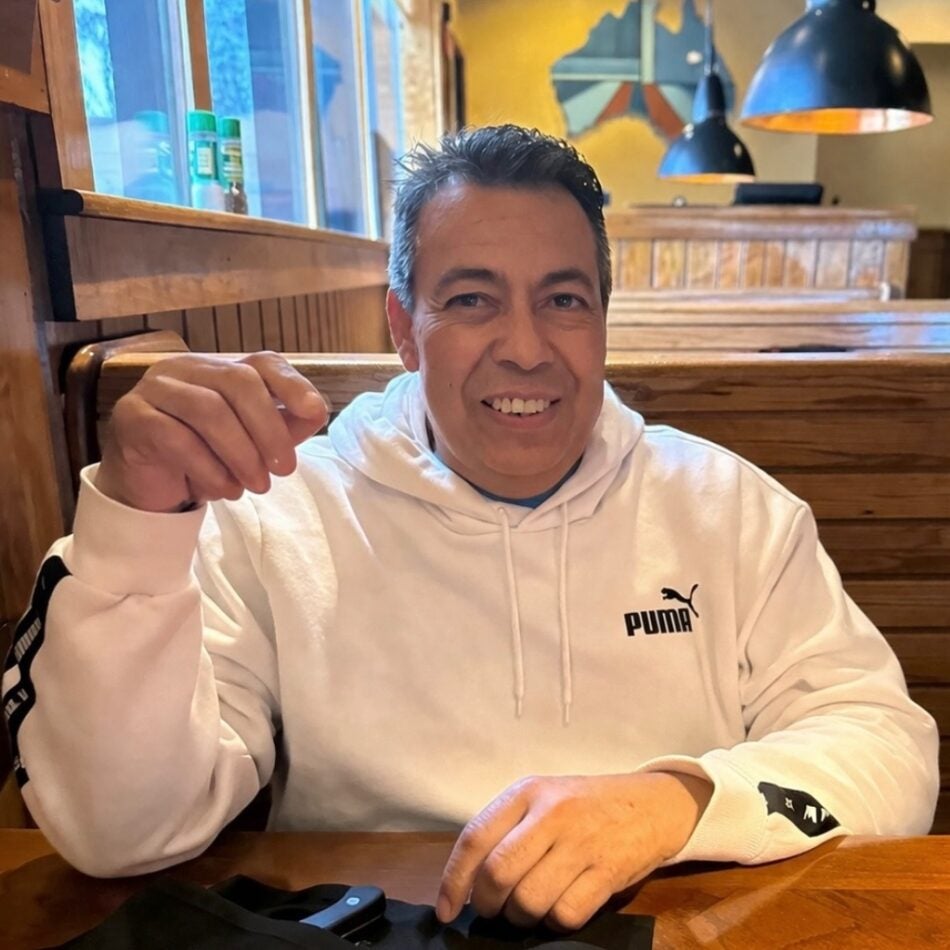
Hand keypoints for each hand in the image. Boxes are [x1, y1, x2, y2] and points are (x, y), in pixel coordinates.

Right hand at [96, 351, 329, 512]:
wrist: (150, 485)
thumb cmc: (207, 456)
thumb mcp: (253, 441)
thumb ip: (285, 425)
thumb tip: (317, 412)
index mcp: (220, 367)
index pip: (262, 362)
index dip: (292, 384)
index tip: (315, 413)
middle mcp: (186, 368)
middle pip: (238, 383)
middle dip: (269, 429)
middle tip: (285, 470)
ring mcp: (154, 388)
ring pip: (208, 410)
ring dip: (241, 454)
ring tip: (256, 486)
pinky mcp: (132, 418)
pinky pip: (176, 439)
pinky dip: (209, 469)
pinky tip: (225, 491)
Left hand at [437, 772, 711, 931]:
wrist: (651, 804)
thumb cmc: (586, 805)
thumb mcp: (543, 800)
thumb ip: (508, 830)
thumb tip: (468, 882)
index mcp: (527, 792)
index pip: (475, 837)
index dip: (453, 880)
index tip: (446, 911)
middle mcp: (551, 814)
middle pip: (497, 874)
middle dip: (488, 904)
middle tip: (496, 910)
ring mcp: (581, 842)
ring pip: (528, 900)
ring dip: (521, 918)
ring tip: (530, 909)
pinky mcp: (608, 872)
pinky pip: (565, 915)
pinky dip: (556, 922)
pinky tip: (561, 908)